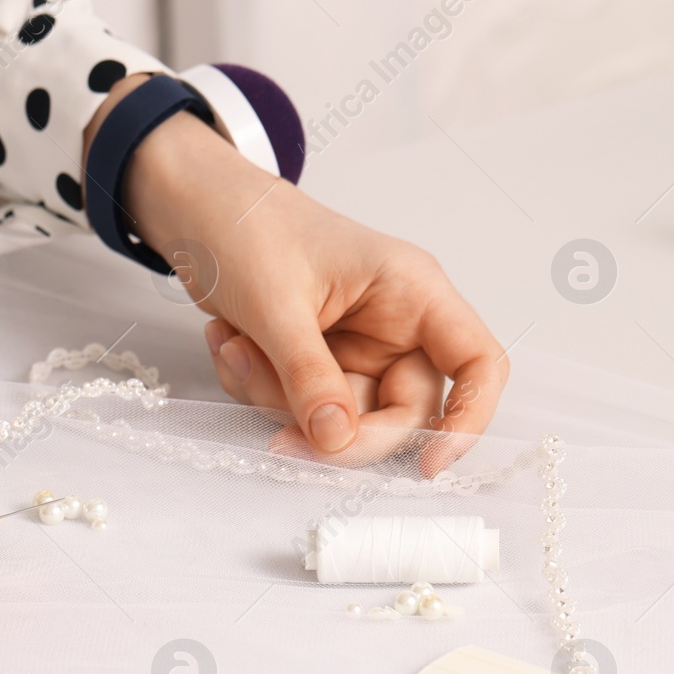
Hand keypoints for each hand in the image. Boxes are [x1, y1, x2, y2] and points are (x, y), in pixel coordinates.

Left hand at [85, 76, 507, 471]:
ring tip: (233, 345)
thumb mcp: (276, 304)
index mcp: (411, 292)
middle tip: (279, 436)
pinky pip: (299, 407)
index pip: (478, 363)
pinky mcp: (314, 364)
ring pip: (340, 418)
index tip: (429, 465)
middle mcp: (395, 324)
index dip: (469, 420)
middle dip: (334, 427)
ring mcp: (354, 348)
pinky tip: (228, 341)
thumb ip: (309, 376)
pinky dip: (257, 388)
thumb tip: (337, 440)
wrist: (195, 208)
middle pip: (402, 413)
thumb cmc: (246, 228)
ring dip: (276, 399)